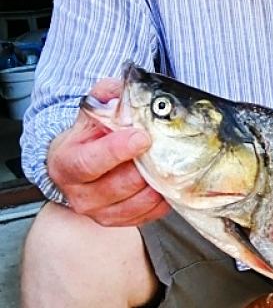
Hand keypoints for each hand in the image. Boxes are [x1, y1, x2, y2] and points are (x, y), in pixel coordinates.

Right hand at [48, 77, 170, 226]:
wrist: (78, 160)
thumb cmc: (90, 133)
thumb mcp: (93, 108)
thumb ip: (107, 94)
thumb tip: (124, 89)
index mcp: (67, 161)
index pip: (91, 162)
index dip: (118, 150)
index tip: (142, 137)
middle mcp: (79, 192)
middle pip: (118, 185)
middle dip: (145, 166)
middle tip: (163, 149)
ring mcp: (98, 211)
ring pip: (136, 202)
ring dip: (157, 182)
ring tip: (168, 162)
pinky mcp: (117, 221)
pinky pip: (147, 215)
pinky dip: (162, 199)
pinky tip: (166, 180)